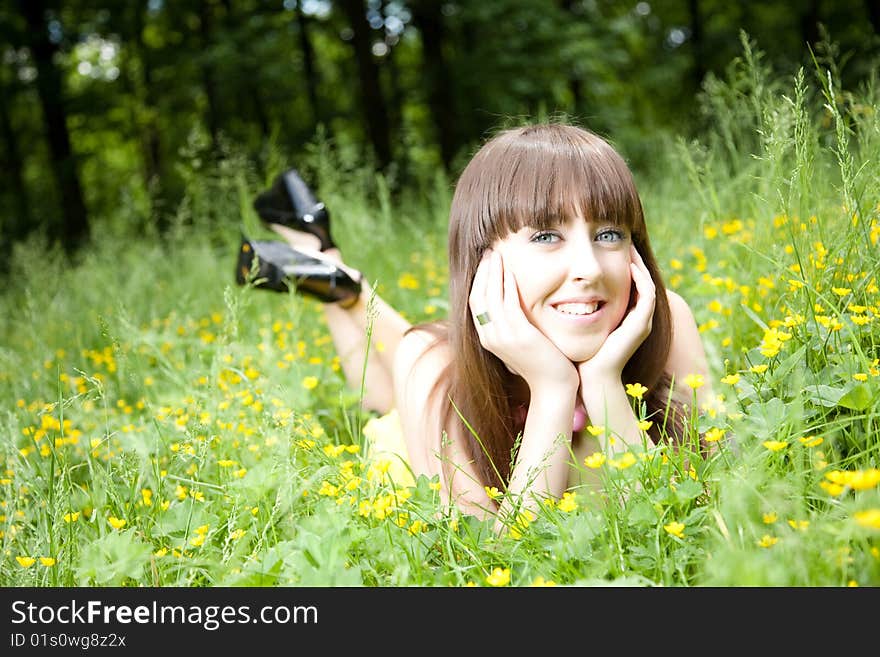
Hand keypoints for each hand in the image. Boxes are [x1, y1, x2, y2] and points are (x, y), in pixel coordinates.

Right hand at [469, 250, 577, 391]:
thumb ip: (512, 324)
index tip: (486, 262)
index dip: (478, 280)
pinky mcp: (518, 335)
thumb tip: (511, 305)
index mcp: (487, 338)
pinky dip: (507, 285)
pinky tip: (511, 271)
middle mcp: (489, 337)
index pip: (475, 303)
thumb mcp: (520, 341)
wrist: (553, 387)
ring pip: (490, 297)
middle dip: (482, 272)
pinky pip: (508, 304)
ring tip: (497, 254)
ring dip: (493, 272)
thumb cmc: (542, 363)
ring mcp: (502, 337)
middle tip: (489, 251)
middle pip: (477, 297)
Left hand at [577, 244, 654, 383]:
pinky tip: (628, 265)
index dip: (624, 264)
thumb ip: (578, 308)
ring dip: (639, 264)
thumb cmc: (581, 354)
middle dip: (634, 259)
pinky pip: (647, 294)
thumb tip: (558, 290)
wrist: (591, 378)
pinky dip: (640, 278)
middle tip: (623, 239)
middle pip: (642, 280)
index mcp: (626, 317)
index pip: (631, 283)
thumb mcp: (579, 324)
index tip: (610, 247)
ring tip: (629, 246)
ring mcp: (643, 322)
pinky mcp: (642, 325)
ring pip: (648, 283)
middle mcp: (639, 318)